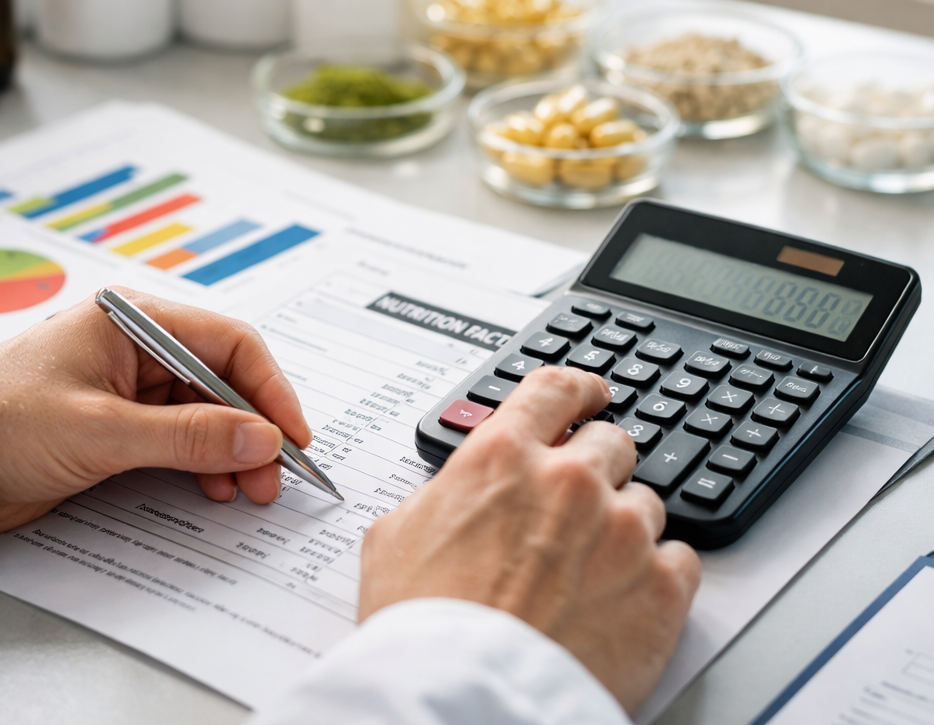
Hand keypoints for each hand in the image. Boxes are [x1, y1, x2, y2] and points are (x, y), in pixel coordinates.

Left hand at [0, 288, 311, 534]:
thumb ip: (189, 436)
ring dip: (232, 449)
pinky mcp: (121, 420)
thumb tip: (264, 440)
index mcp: (135, 320)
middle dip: (253, 427)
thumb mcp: (102, 431)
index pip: (228, 343)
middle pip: (223, 379)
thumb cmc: (1, 424)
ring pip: (207, 410)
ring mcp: (132, 383)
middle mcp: (140, 345)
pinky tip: (214, 486)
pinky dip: (203, 460)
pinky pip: (181, 434)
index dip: (269, 388)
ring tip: (250, 490)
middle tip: (274, 475)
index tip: (293, 434)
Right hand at [358, 366, 700, 713]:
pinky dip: (657, 576)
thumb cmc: (424, 628)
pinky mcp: (660, 588)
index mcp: (503, 456)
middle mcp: (568, 480)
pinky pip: (681, 558)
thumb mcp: (399, 534)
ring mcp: (619, 531)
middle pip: (612, 442)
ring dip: (623, 528)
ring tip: (587, 576)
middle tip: (578, 509)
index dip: (578, 387)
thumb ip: (444, 492)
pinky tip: (621, 600)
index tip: (589, 394)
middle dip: (598, 468)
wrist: (461, 702)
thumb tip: (460, 489)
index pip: (556, 388)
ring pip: (646, 502)